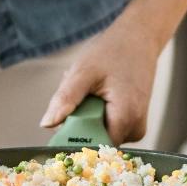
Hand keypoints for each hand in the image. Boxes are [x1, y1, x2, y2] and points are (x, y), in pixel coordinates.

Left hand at [39, 16, 161, 143]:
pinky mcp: (135, 122)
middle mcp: (136, 128)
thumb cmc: (113, 51)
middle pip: (96, 142)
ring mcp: (137, 126)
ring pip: (101, 135)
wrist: (139, 38)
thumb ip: (66, 98)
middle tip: (80, 96)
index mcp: (125, 118)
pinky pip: (109, 128)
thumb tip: (47, 124)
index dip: (74, 139)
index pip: (94, 147)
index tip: (64, 123)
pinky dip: (98, 115)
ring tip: (92, 92)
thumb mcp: (83, 72)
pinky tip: (99, 95)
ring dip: (88, 118)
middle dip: (80, 124)